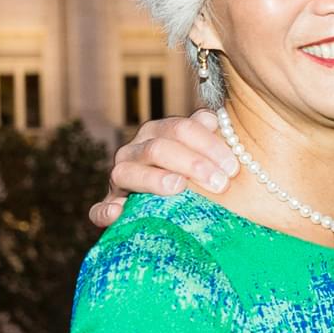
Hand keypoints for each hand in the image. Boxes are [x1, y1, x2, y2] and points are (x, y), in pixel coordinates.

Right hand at [88, 109, 238, 227]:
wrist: (172, 210)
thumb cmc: (197, 177)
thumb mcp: (205, 154)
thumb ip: (209, 135)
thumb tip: (211, 119)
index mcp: (159, 132)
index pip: (182, 129)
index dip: (209, 145)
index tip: (233, 167)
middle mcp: (136, 150)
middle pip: (159, 148)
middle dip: (192, 164)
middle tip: (221, 184)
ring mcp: (119, 177)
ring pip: (128, 172)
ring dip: (154, 180)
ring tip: (177, 187)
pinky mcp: (110, 206)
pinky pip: (100, 208)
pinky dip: (105, 211)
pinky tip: (118, 213)